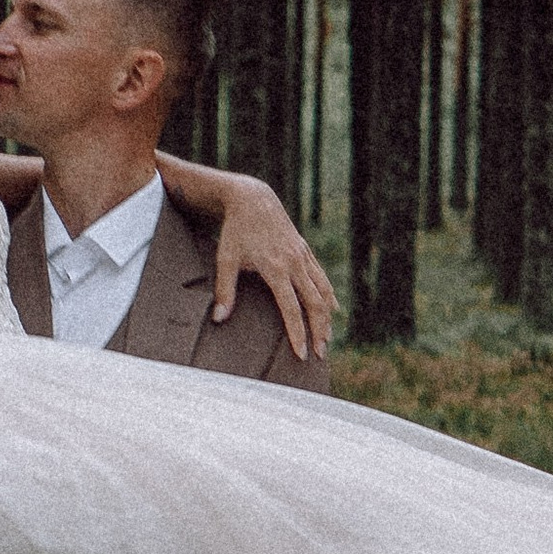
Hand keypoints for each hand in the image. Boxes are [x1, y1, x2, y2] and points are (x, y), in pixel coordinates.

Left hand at [208, 177, 334, 358]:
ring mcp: (303, 256)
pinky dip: (329, 296)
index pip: (291, 308)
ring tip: (327, 339)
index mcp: (276, 268)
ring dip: (327, 317)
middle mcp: (295, 263)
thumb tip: (219, 319)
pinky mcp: (305, 251)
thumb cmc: (235, 231)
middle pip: (314, 303)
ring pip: (323, 291)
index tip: (301, 353)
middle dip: (319, 331)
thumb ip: (225, 290)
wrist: (252, 199)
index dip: (297, 333)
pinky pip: (322, 278)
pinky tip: (333, 310)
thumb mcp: (225, 259)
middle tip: (320, 354)